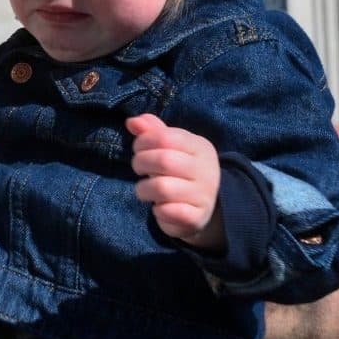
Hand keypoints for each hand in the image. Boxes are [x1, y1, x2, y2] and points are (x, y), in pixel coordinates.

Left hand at [128, 114, 224, 250]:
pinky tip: (159, 207)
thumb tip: (132, 121)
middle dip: (140, 163)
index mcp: (200, 147)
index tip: (138, 149)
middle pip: (163, 160)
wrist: (204, 206)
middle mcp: (206, 170)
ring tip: (145, 190)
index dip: (143, 141)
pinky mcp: (197, 218)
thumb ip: (152, 131)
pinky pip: (169, 212)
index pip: (165, 136)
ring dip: (143, 189)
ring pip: (162, 187)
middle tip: (139, 169)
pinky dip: (157, 210)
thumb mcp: (170, 146)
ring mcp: (204, 195)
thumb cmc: (179, 169)